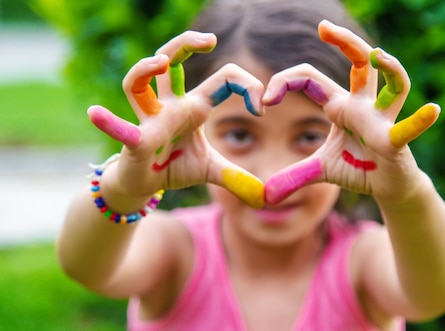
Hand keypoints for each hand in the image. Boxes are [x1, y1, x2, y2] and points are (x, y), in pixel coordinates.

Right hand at [88, 31, 266, 207]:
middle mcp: (171, 106)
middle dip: (186, 43)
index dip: (246, 87)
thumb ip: (237, 176)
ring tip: (160, 62)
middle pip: (171, 61)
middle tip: (210, 38)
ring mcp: (149, 121)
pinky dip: (108, 123)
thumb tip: (265, 196)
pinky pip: (121, 129)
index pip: (224, 81)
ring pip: (138, 84)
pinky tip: (95, 113)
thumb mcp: (212, 170)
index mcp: (194, 107)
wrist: (143, 186)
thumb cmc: (174, 167)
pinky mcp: (135, 142)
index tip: (261, 107)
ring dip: (145, 70)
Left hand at [263, 20, 439, 204]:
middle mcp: (363, 106)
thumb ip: (294, 176)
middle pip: (360, 63)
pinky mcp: (396, 142)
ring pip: (394, 86)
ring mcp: (383, 121)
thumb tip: (267, 195)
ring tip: (378, 55)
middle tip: (323, 27)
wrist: (388, 187)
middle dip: (345, 42)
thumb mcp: (320, 170)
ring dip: (390, 69)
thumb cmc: (358, 168)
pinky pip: (408, 128)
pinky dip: (420, 121)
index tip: (265, 100)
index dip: (286, 81)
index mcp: (340, 106)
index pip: (311, 79)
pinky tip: (432, 111)